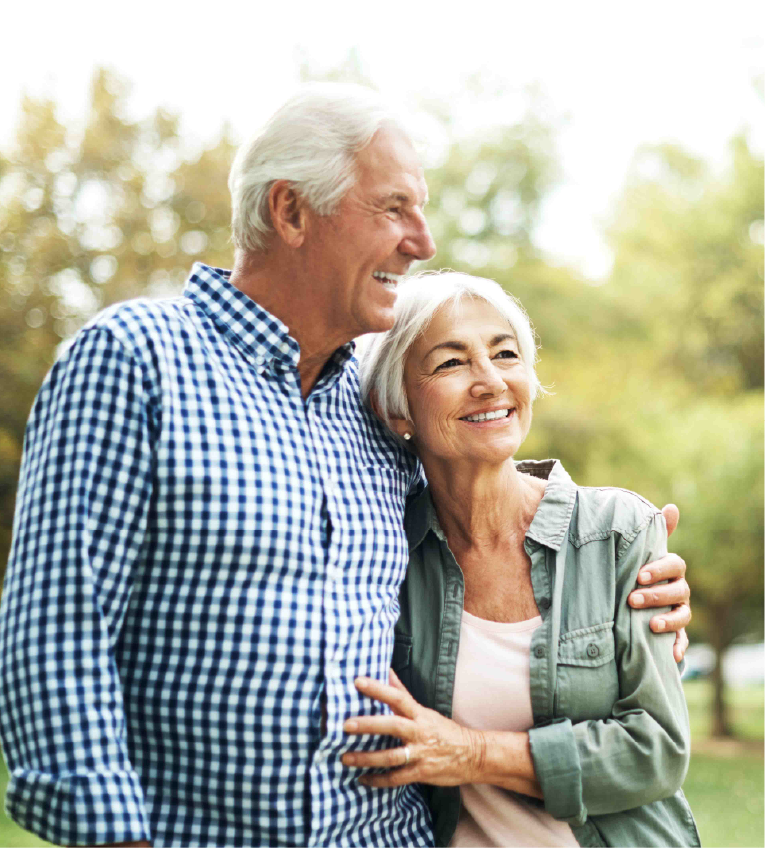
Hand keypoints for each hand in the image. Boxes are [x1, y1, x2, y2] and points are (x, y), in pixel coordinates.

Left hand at [341, 670, 484, 787]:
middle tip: (346, 725)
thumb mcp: (424, 710)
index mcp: (419, 714)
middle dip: (368, 725)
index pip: (398, 697)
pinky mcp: (422, 773)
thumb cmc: (443, 730)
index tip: (358, 681)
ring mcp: (421, 754)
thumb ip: (402, 693)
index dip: (378, 688)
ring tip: (346, 757)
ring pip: (391, 756)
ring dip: (367, 758)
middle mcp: (420, 732)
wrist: (472, 755)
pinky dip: (379, 780)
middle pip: (392, 726)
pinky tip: (363, 779)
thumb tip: (386, 670)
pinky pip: (397, 778)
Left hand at [627, 503, 690, 662]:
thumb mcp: (642, 551)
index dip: (659, 569)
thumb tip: (672, 507)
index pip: (675, 565)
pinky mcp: (676, 632)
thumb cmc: (639, 568)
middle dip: (656, 595)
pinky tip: (671, 655)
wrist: (636, 595)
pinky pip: (683, 641)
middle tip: (632, 599)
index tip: (639, 575)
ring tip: (649, 625)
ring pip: (683, 615)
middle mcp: (680, 590)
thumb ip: (654, 532)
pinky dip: (679, 647)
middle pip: (678, 591)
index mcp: (672, 569)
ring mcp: (679, 611)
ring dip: (668, 620)